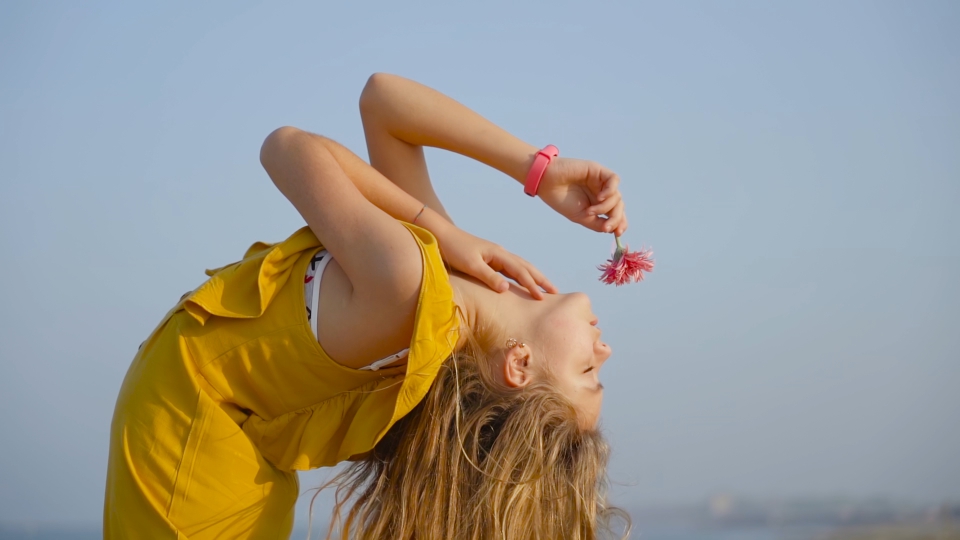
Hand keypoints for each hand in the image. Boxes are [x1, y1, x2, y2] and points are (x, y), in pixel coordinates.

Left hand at [431, 222, 556, 298]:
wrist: (441, 235)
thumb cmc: (453, 249)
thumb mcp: (470, 265)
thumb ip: (488, 277)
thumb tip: (507, 289)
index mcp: (498, 254)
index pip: (520, 271)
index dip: (532, 285)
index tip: (543, 298)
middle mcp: (500, 253)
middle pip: (526, 267)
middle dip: (541, 279)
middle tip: (556, 292)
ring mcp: (495, 256)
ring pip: (520, 267)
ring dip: (533, 277)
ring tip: (544, 287)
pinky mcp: (489, 259)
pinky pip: (510, 269)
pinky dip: (520, 276)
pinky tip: (522, 282)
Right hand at [536, 157, 627, 236]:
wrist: (546, 183)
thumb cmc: (561, 199)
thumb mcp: (580, 217)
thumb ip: (597, 223)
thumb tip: (612, 229)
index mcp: (597, 204)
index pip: (616, 213)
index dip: (620, 223)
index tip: (618, 233)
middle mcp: (601, 193)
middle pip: (619, 205)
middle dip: (616, 218)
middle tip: (606, 227)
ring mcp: (601, 182)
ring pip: (617, 196)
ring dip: (605, 207)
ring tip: (590, 211)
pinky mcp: (599, 171)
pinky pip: (614, 180)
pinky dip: (610, 191)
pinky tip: (599, 197)